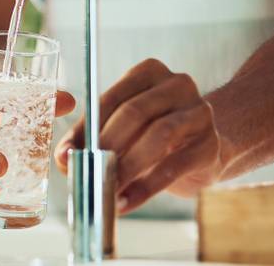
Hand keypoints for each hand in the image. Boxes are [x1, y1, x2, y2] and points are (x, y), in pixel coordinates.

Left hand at [54, 59, 222, 213]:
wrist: (208, 147)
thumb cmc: (156, 135)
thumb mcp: (125, 129)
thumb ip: (93, 138)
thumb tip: (64, 159)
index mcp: (148, 72)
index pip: (109, 98)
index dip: (84, 128)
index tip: (65, 155)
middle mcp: (177, 84)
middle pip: (134, 113)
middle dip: (105, 146)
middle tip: (86, 172)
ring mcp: (199, 113)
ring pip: (159, 135)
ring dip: (127, 166)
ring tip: (106, 189)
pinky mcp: (210, 145)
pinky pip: (174, 166)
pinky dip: (145, 187)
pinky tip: (126, 201)